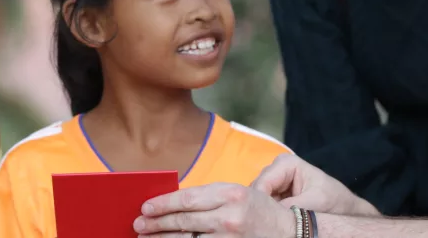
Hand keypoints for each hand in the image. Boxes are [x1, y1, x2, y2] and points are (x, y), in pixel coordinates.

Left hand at [133, 183, 293, 237]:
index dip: (163, 203)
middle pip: (184, 221)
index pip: (188, 198)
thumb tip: (174, 204)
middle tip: (138, 225)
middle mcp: (230, 216)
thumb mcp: (238, 193)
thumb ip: (209, 198)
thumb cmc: (260, 210)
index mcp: (231, 193)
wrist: (290, 233)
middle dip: (156, 224)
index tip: (145, 207)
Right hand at [251, 154, 379, 216]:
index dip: (259, 203)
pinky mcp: (275, 196)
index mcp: (285, 163)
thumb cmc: (334, 203)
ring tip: (274, 223)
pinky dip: (269, 215)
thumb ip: (289, 207)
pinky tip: (276, 222)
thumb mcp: (312, 205)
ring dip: (265, 211)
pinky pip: (264, 206)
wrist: (346, 211)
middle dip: (261, 207)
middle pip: (256, 191)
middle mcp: (276, 169)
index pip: (261, 184)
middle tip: (268, 224)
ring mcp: (274, 183)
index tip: (264, 221)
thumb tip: (268, 215)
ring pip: (258, 199)